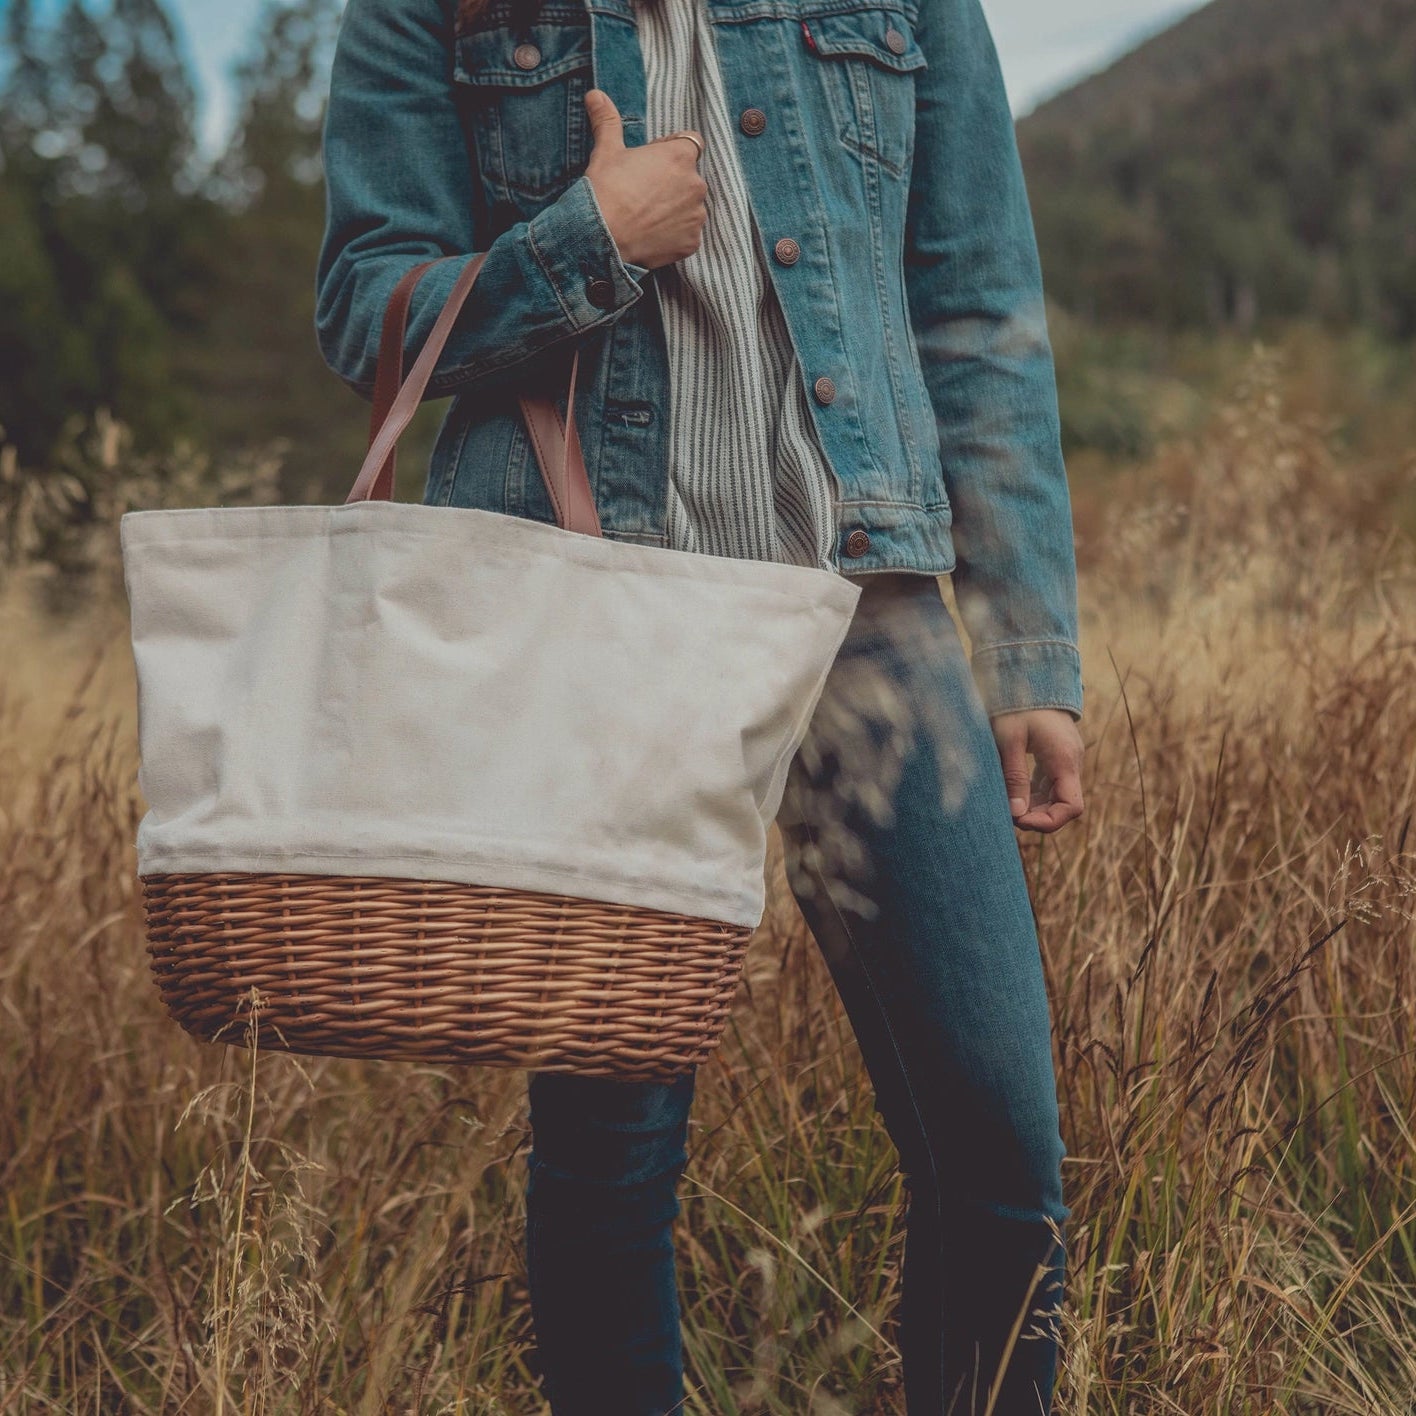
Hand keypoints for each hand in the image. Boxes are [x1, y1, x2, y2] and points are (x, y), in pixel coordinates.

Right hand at [583, 88, 707, 269]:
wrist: (601, 238)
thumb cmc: (605, 190)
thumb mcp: (606, 151)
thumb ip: (608, 120)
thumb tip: (595, 94)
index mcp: (680, 156)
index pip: (691, 143)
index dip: (671, 151)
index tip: (651, 163)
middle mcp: (696, 184)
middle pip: (689, 178)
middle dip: (672, 183)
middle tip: (643, 193)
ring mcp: (696, 216)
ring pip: (690, 207)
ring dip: (675, 209)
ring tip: (647, 216)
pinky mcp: (692, 243)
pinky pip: (688, 235)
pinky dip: (675, 235)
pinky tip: (652, 234)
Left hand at [990, 708, 1084, 833]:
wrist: (1030, 674)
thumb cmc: (1017, 704)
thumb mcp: (1009, 740)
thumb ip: (1014, 776)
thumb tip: (1016, 814)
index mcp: (1064, 760)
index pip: (1071, 807)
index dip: (1048, 822)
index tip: (1020, 821)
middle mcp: (1071, 761)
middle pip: (1064, 804)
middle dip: (1038, 816)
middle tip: (1008, 816)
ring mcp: (1066, 758)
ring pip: (1057, 795)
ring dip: (1035, 806)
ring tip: (1007, 806)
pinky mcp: (1057, 754)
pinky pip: (1050, 782)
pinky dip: (1034, 793)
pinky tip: (1013, 793)